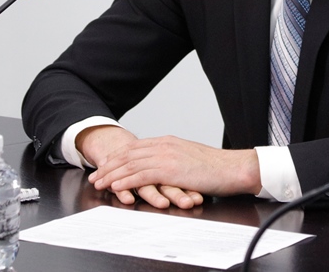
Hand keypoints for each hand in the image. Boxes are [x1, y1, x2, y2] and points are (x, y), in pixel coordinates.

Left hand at [82, 129, 261, 208]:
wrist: (233, 167)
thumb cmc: (216, 167)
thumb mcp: (190, 158)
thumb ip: (174, 159)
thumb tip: (164, 168)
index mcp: (169, 141)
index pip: (136, 147)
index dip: (118, 157)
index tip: (106, 165)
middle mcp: (165, 145)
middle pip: (129, 154)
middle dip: (109, 166)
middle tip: (95, 175)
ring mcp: (167, 156)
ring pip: (131, 164)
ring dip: (112, 174)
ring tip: (99, 183)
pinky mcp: (171, 169)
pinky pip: (142, 174)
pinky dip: (126, 180)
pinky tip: (116, 186)